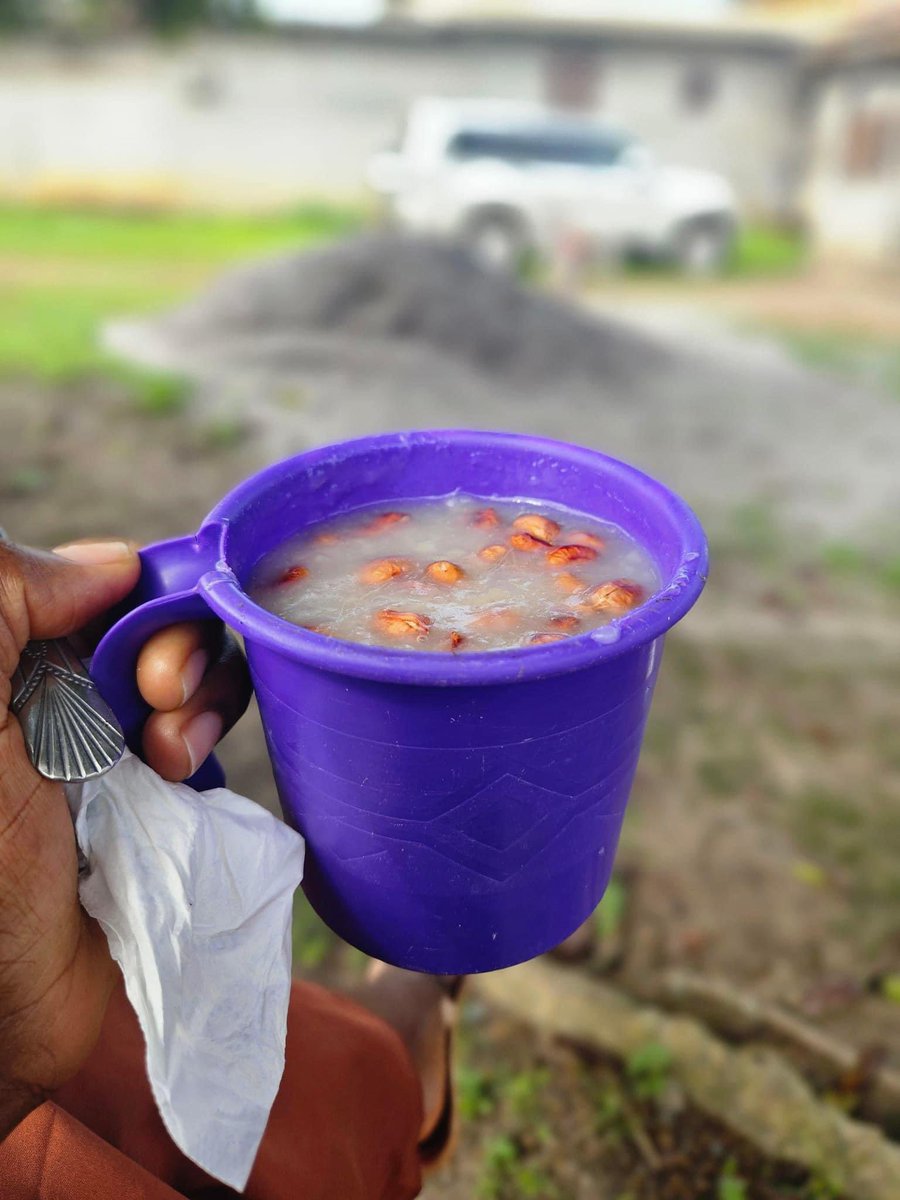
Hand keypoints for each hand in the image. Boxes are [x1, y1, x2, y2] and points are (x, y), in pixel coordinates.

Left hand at [0, 538, 249, 1138]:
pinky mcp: (152, 801)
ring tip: (167, 760)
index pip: (103, 587)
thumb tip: (112, 564)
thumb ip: (5, 596)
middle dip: (177, 656)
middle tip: (155, 704)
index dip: (145, 601)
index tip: (144, 655)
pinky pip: (204, 741)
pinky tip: (180, 780)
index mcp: (12, 663)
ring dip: (198, 706)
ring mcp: (107, 748)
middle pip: (158, 626)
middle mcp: (58, 695)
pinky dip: (206, 745)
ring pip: (191, 680)